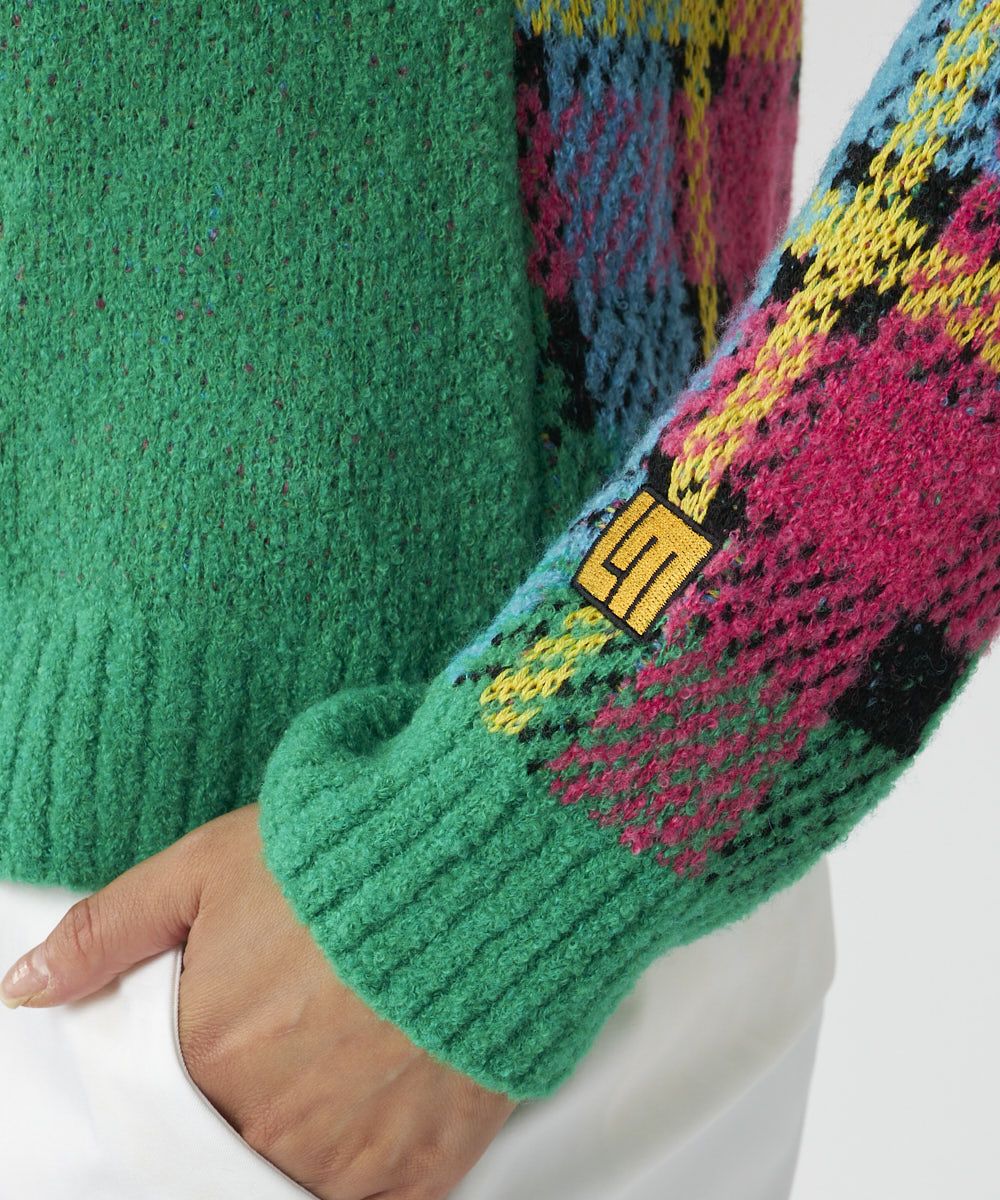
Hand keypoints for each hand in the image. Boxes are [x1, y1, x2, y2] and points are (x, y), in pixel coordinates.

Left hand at [0, 803, 517, 1198]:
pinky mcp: (426, 1166)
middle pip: (229, 1149)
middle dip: (248, 1103)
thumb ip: (108, 931)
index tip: (230, 1038)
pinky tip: (375, 1110)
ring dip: (301, 1139)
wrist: (483, 861)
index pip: (166, 1107)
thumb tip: (25, 989)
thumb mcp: (209, 864)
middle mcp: (272, 1121)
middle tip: (292, 1044)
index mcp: (209, 1053)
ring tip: (336, 1065)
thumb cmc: (347, 854)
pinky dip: (363, 1175)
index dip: (196, 1069)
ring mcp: (352, 1154)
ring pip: (292, 1183)